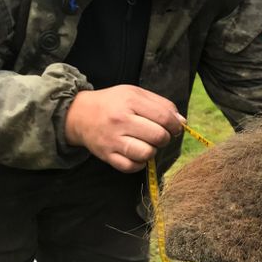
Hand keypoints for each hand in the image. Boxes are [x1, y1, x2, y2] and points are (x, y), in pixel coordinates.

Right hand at [65, 85, 185, 172]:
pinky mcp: (106, 155)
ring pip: (146, 153)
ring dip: (153, 151)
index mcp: (130, 101)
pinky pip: (131, 167)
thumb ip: (161, 105)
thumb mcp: (136, 94)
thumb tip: (182, 122)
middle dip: (165, 138)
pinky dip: (139, 163)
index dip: (175, 125)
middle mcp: (120, 121)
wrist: (79, 114)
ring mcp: (112, 140)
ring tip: (147, 144)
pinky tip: (137, 154)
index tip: (175, 128)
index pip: (164, 117)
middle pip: (158, 136)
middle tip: (160, 135)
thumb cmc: (113, 103)